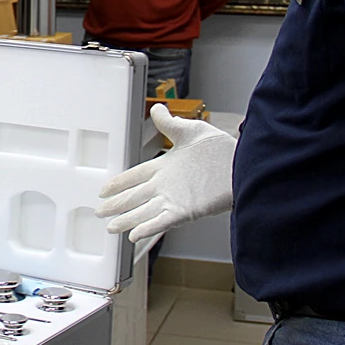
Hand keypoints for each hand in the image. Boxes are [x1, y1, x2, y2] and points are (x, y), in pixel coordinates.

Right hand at [95, 103, 235, 243]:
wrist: (245, 165)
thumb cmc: (221, 150)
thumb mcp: (192, 131)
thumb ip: (171, 123)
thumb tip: (156, 109)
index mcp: (166, 167)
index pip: (135, 176)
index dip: (119, 183)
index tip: (104, 189)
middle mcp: (167, 186)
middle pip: (134, 197)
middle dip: (116, 205)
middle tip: (99, 212)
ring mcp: (175, 200)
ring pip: (143, 213)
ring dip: (127, 220)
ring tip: (111, 228)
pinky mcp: (186, 212)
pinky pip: (161, 222)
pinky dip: (147, 228)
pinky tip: (134, 234)